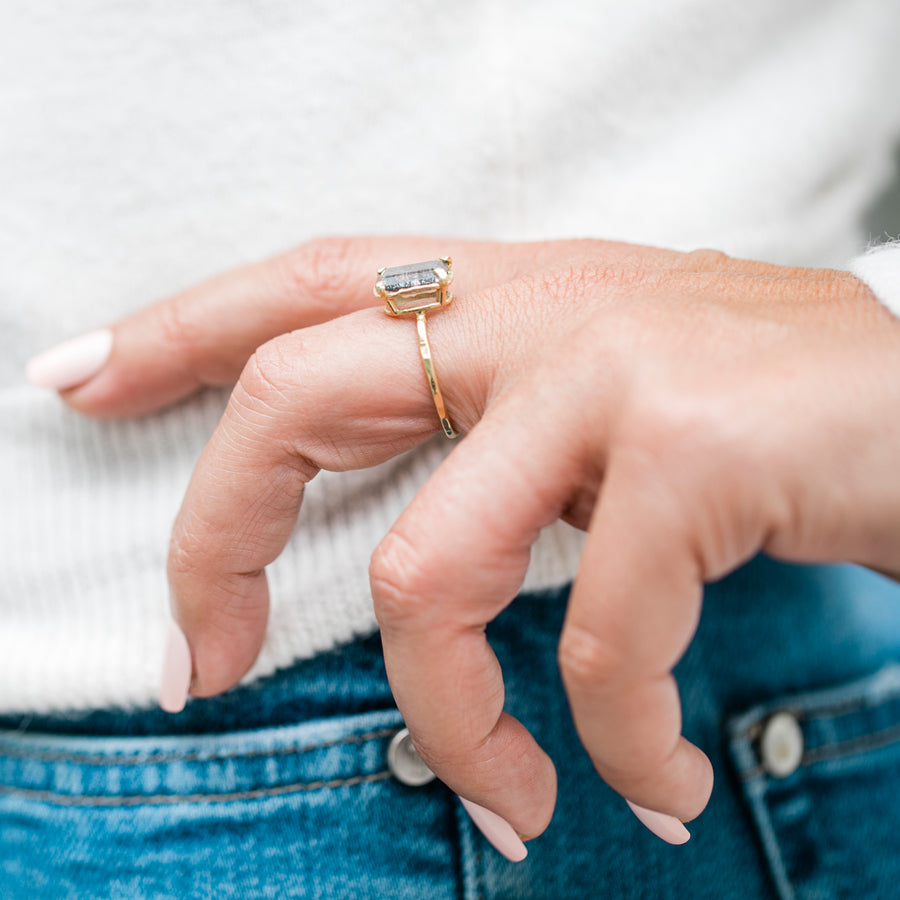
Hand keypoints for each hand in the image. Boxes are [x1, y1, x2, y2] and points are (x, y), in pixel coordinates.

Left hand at [46, 236, 899, 848]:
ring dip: (451, 721)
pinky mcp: (684, 453)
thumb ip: (503, 434)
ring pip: (426, 568)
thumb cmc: (774, 408)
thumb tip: (402, 527)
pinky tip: (649, 776)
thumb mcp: (611, 393)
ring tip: (507, 794)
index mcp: (513, 295)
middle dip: (214, 541)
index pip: (307, 283)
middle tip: (196, 671)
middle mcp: (542, 314)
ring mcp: (608, 374)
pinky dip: (611, 741)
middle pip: (298, 398)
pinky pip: (594, 645)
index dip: (182, 330)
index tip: (80, 386)